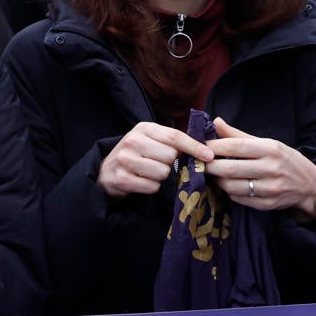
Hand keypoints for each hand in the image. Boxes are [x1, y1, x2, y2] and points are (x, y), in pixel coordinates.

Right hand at [97, 122, 213, 198]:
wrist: (106, 172)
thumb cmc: (136, 155)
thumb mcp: (151, 140)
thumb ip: (173, 141)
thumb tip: (205, 147)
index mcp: (143, 128)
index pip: (175, 136)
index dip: (194, 147)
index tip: (209, 156)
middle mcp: (133, 141)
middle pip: (170, 156)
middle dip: (169, 164)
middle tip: (157, 163)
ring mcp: (125, 160)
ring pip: (162, 173)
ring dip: (160, 177)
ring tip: (147, 173)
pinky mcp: (122, 179)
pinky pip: (152, 186)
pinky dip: (151, 187)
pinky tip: (141, 181)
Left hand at [205, 118, 315, 218]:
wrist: (309, 184)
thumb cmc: (284, 159)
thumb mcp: (267, 143)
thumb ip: (239, 135)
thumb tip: (215, 122)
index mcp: (270, 149)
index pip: (235, 147)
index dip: (214, 147)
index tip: (200, 146)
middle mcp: (272, 168)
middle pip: (229, 169)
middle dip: (209, 166)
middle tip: (199, 163)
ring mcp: (270, 189)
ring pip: (231, 186)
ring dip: (217, 180)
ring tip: (212, 174)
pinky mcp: (267, 204)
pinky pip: (239, 199)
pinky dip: (228, 192)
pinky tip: (226, 185)